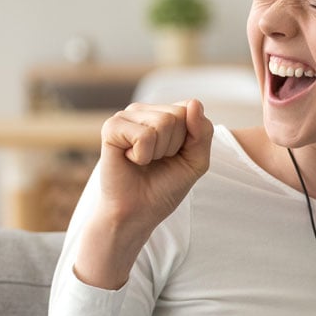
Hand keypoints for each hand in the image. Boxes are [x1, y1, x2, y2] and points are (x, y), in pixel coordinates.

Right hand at [74, 99, 213, 288]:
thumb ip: (203, 132)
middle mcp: (144, 111)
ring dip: (159, 152)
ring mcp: (126, 117)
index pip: (192, 108)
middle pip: (179, 115)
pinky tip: (130, 160)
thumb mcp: (196, 161)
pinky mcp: (111, 128)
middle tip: (157, 161)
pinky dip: (143, 155)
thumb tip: (193, 103)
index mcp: (164, 114)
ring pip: (164, 123)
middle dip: (175, 146)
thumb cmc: (165, 186)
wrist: (137, 212)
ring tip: (144, 161)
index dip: (192, 139)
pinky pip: (144, 135)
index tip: (176, 156)